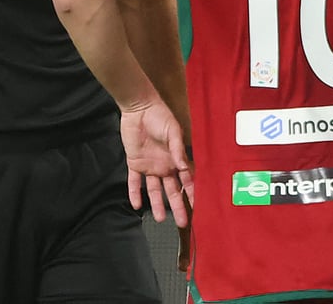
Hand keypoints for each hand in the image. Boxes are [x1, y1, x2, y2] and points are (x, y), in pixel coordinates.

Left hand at [120, 100, 194, 228]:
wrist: (139, 108)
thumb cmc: (160, 116)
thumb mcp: (172, 131)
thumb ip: (177, 149)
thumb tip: (183, 168)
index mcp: (176, 159)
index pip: (187, 180)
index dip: (192, 193)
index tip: (198, 206)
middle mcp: (165, 166)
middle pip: (172, 190)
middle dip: (178, 206)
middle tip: (183, 222)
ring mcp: (150, 166)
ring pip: (154, 190)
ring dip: (157, 204)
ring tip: (160, 219)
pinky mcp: (134, 163)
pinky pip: (134, 182)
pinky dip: (134, 193)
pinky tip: (136, 206)